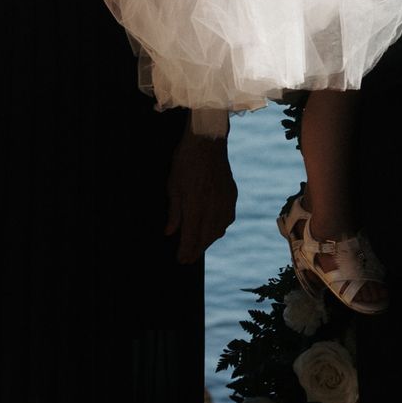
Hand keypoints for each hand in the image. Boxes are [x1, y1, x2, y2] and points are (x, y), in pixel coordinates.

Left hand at [164, 130, 237, 264]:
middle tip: (188, 259)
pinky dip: (219, 228)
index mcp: (196, 206)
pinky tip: (214, 230)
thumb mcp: (173, 186)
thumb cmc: (185, 162)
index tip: (181, 260)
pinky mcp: (231, 195)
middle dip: (196, 250)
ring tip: (198, 247)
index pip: (191, 237)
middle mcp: (213, 207)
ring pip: (219, 230)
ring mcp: (225, 202)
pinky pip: (227, 219)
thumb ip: (174, 212)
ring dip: (208, 241)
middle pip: (206, 237)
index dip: (186, 251)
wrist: (207, 141)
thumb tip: (170, 233)